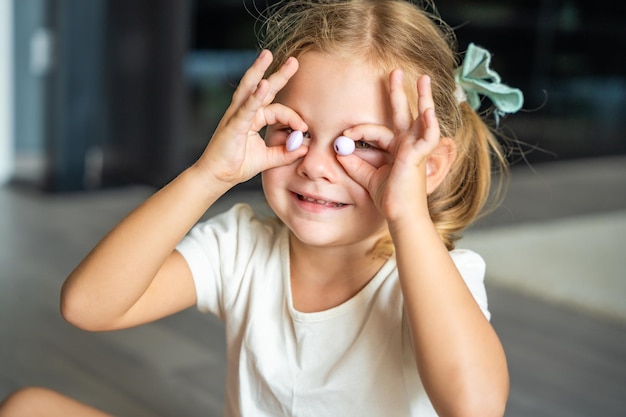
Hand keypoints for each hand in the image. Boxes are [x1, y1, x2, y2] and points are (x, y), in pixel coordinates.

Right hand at [194, 50, 307, 186]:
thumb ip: (285, 153)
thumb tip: (305, 147)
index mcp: (253, 118)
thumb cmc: (237, 165)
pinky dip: (255, 97)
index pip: (277, 110)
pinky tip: (263, 85)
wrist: (217, 177)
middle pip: (263, 89)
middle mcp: (244, 112)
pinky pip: (246, 108)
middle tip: (294, 61)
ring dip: (259, 71)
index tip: (304, 128)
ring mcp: (237, 116)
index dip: (293, 118)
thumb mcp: (267, 159)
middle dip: (279, 74)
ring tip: (268, 55)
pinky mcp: (233, 125)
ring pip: (250, 89)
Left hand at [338, 72, 441, 221]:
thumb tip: (339, 151)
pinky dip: (429, 123)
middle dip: (399, 92)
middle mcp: (408, 145)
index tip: (342, 137)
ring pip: (421, 118)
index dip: (357, 132)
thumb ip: (354, 164)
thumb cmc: (388, 198)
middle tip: (395, 71)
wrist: (399, 214)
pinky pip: (428, 137)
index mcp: (396, 149)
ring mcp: (416, 148)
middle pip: (403, 113)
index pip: (375, 131)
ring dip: (422, 98)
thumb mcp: (367, 177)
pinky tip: (428, 110)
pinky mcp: (419, 156)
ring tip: (422, 78)